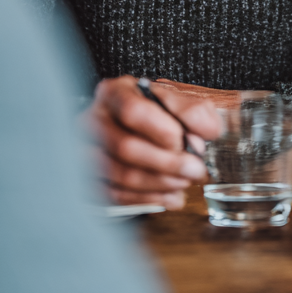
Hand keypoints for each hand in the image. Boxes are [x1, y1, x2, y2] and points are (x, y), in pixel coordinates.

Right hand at [88, 75, 220, 208]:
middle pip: (126, 147)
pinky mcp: (88, 180)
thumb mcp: (174, 100)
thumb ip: (193, 110)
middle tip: (196, 169)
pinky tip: (171, 196)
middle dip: (168, 163)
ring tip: (186, 182)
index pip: (133, 111)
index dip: (163, 131)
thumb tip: (208, 131)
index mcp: (114, 93)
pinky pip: (116, 196)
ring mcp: (83, 152)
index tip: (189, 142)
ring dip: (161, 183)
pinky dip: (149, 199)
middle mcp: (92, 121)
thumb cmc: (152, 112)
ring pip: (121, 175)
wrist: (132, 128)